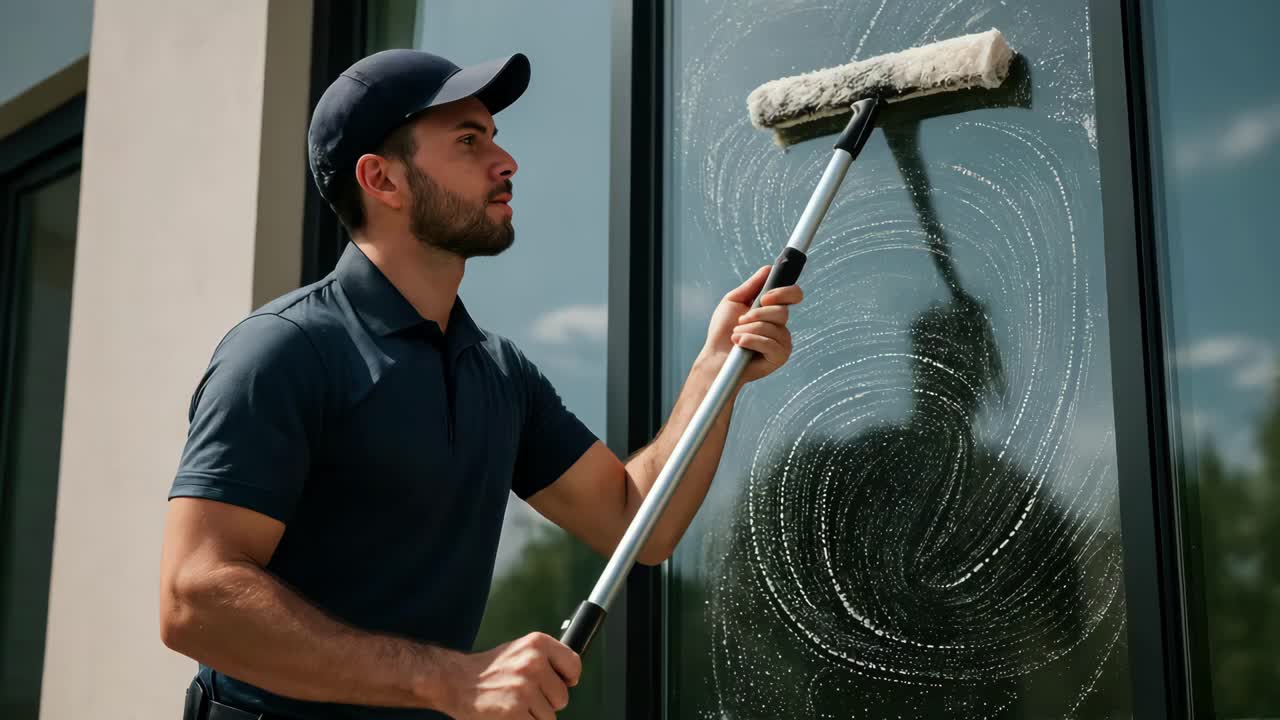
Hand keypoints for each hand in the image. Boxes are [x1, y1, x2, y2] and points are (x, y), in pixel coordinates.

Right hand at [444, 632, 581, 718]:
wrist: (455, 681)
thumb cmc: (489, 670)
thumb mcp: (519, 650)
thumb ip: (545, 660)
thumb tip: (570, 677)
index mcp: (537, 643)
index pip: (573, 665)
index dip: (568, 679)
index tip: (560, 683)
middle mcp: (533, 663)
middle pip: (562, 697)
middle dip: (546, 702)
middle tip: (523, 696)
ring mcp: (524, 688)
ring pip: (550, 717)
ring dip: (533, 716)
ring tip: (513, 704)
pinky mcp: (515, 712)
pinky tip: (510, 715)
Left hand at [702, 265, 803, 382]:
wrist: (715, 356)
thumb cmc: (722, 331)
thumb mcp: (734, 301)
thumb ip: (752, 285)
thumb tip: (769, 268)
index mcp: (773, 310)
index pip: (793, 294)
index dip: (784, 292)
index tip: (765, 298)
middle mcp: (781, 325)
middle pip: (782, 312)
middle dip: (756, 315)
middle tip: (740, 320)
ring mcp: (782, 342)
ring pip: (773, 327)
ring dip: (748, 330)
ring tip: (736, 336)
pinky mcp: (779, 357)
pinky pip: (770, 344)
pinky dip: (751, 341)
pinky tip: (740, 344)